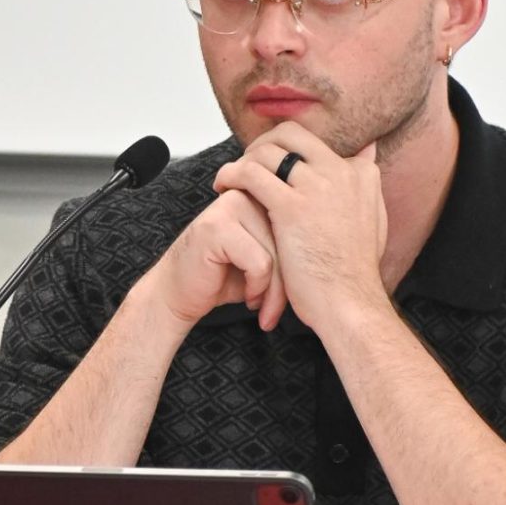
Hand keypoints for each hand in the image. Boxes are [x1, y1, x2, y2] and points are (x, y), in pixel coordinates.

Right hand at [143, 187, 289, 332]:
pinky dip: (257, 286)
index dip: (299, 262)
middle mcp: (246, 193)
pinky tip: (247, 297)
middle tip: (275, 310)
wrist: (178, 295)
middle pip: (290, 238)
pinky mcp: (217, 227)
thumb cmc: (222, 278)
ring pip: (277, 252)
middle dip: (288, 282)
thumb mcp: (265, 259)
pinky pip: (260, 262)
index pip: (298, 225)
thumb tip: (328, 253)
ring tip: (260, 305)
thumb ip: (288, 245)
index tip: (295, 292)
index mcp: (261, 194)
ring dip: (273, 289)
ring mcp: (230, 206)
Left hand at [212, 122, 388, 329]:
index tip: (272, 166)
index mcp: (360, 173)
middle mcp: (341, 171)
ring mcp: (317, 186)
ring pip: (268, 150)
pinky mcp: (292, 206)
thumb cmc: (353, 272)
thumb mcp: (373, 217)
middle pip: (291, 133)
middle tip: (247, 164)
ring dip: (243, 159)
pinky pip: (251, 174)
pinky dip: (232, 174)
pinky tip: (223, 186)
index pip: (315, 143)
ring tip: (230, 179)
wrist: (350, 303)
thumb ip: (366, 183)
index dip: (288, 150)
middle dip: (262, 143)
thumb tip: (367, 151)